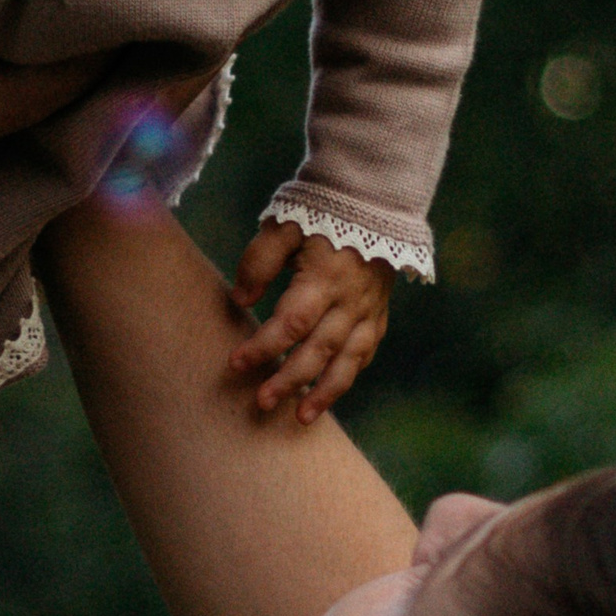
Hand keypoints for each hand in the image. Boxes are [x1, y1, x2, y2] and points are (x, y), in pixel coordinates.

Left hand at [229, 224, 391, 423]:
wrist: (373, 196)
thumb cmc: (319, 208)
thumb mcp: (283, 224)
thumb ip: (259, 261)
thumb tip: (240, 300)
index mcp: (324, 277)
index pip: (291, 322)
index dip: (263, 346)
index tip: (236, 364)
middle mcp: (350, 299)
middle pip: (319, 349)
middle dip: (289, 379)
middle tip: (262, 402)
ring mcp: (368, 309)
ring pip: (348, 360)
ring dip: (325, 392)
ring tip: (301, 418)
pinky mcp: (378, 313)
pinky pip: (365, 352)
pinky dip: (348, 375)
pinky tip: (329, 393)